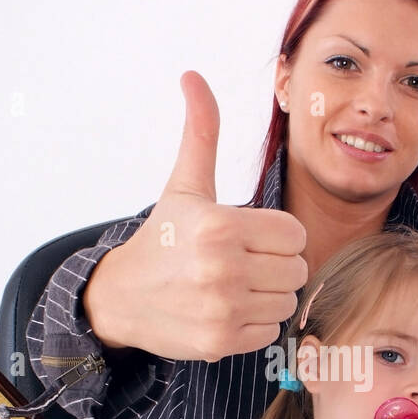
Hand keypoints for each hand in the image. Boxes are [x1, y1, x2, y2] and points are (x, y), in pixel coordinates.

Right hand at [83, 71, 307, 359]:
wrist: (121, 297)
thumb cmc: (164, 238)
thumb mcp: (185, 185)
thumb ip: (200, 133)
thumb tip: (193, 76)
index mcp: (221, 226)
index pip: (294, 234)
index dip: (276, 235)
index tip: (249, 236)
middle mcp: (222, 269)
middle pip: (296, 269)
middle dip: (274, 265)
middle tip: (242, 262)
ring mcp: (222, 309)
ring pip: (286, 302)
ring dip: (268, 295)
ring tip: (235, 286)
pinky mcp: (221, 342)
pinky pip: (270, 331)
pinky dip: (255, 323)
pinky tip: (227, 309)